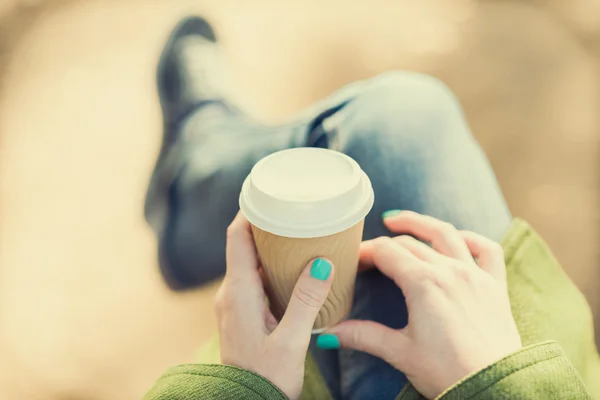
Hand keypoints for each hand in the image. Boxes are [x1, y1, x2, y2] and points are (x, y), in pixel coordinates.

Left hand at [216, 212, 334, 399]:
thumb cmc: (266, 378)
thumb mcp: (292, 340)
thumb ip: (307, 300)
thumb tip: (323, 261)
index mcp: (238, 293)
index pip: (237, 238)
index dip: (249, 212)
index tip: (268, 192)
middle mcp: (231, 294)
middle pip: (244, 245)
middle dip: (266, 225)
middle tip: (294, 210)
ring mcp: (235, 304)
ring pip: (249, 262)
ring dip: (270, 246)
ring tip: (298, 232)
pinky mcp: (242, 314)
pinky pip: (253, 279)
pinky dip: (271, 266)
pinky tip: (293, 267)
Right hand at [326, 211, 521, 398]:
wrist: (496, 389)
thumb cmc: (448, 373)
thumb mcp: (400, 352)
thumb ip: (363, 336)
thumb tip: (328, 334)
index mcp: (424, 284)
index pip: (386, 253)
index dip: (365, 252)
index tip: (351, 259)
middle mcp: (450, 271)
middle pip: (410, 243)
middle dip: (384, 244)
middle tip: (367, 254)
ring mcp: (475, 275)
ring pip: (446, 234)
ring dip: (420, 223)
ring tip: (397, 219)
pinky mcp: (495, 286)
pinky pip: (485, 249)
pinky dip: (469, 237)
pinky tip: (455, 237)